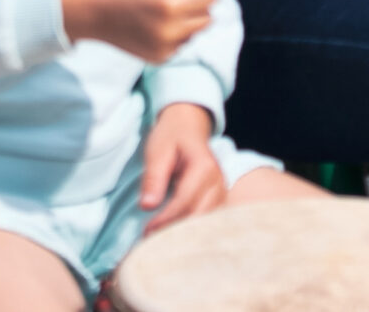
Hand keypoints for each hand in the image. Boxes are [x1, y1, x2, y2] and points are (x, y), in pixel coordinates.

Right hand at [61, 0, 213, 63]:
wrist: (89, 8)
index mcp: (172, 2)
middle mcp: (171, 29)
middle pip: (207, 18)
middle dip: (198, 6)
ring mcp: (164, 46)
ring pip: (195, 32)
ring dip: (187, 22)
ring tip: (162, 12)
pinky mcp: (157, 58)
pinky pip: (181, 44)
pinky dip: (174, 35)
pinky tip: (153, 25)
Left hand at [139, 103, 225, 231]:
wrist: (188, 124)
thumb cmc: (171, 136)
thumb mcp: (157, 152)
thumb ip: (154, 178)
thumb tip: (148, 205)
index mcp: (204, 167)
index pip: (185, 201)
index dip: (165, 220)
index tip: (146, 231)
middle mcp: (219, 180)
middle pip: (200, 215)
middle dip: (176, 231)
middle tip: (152, 243)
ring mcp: (222, 189)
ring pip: (208, 219)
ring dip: (187, 233)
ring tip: (162, 241)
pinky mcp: (219, 196)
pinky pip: (210, 217)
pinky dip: (195, 228)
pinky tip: (177, 235)